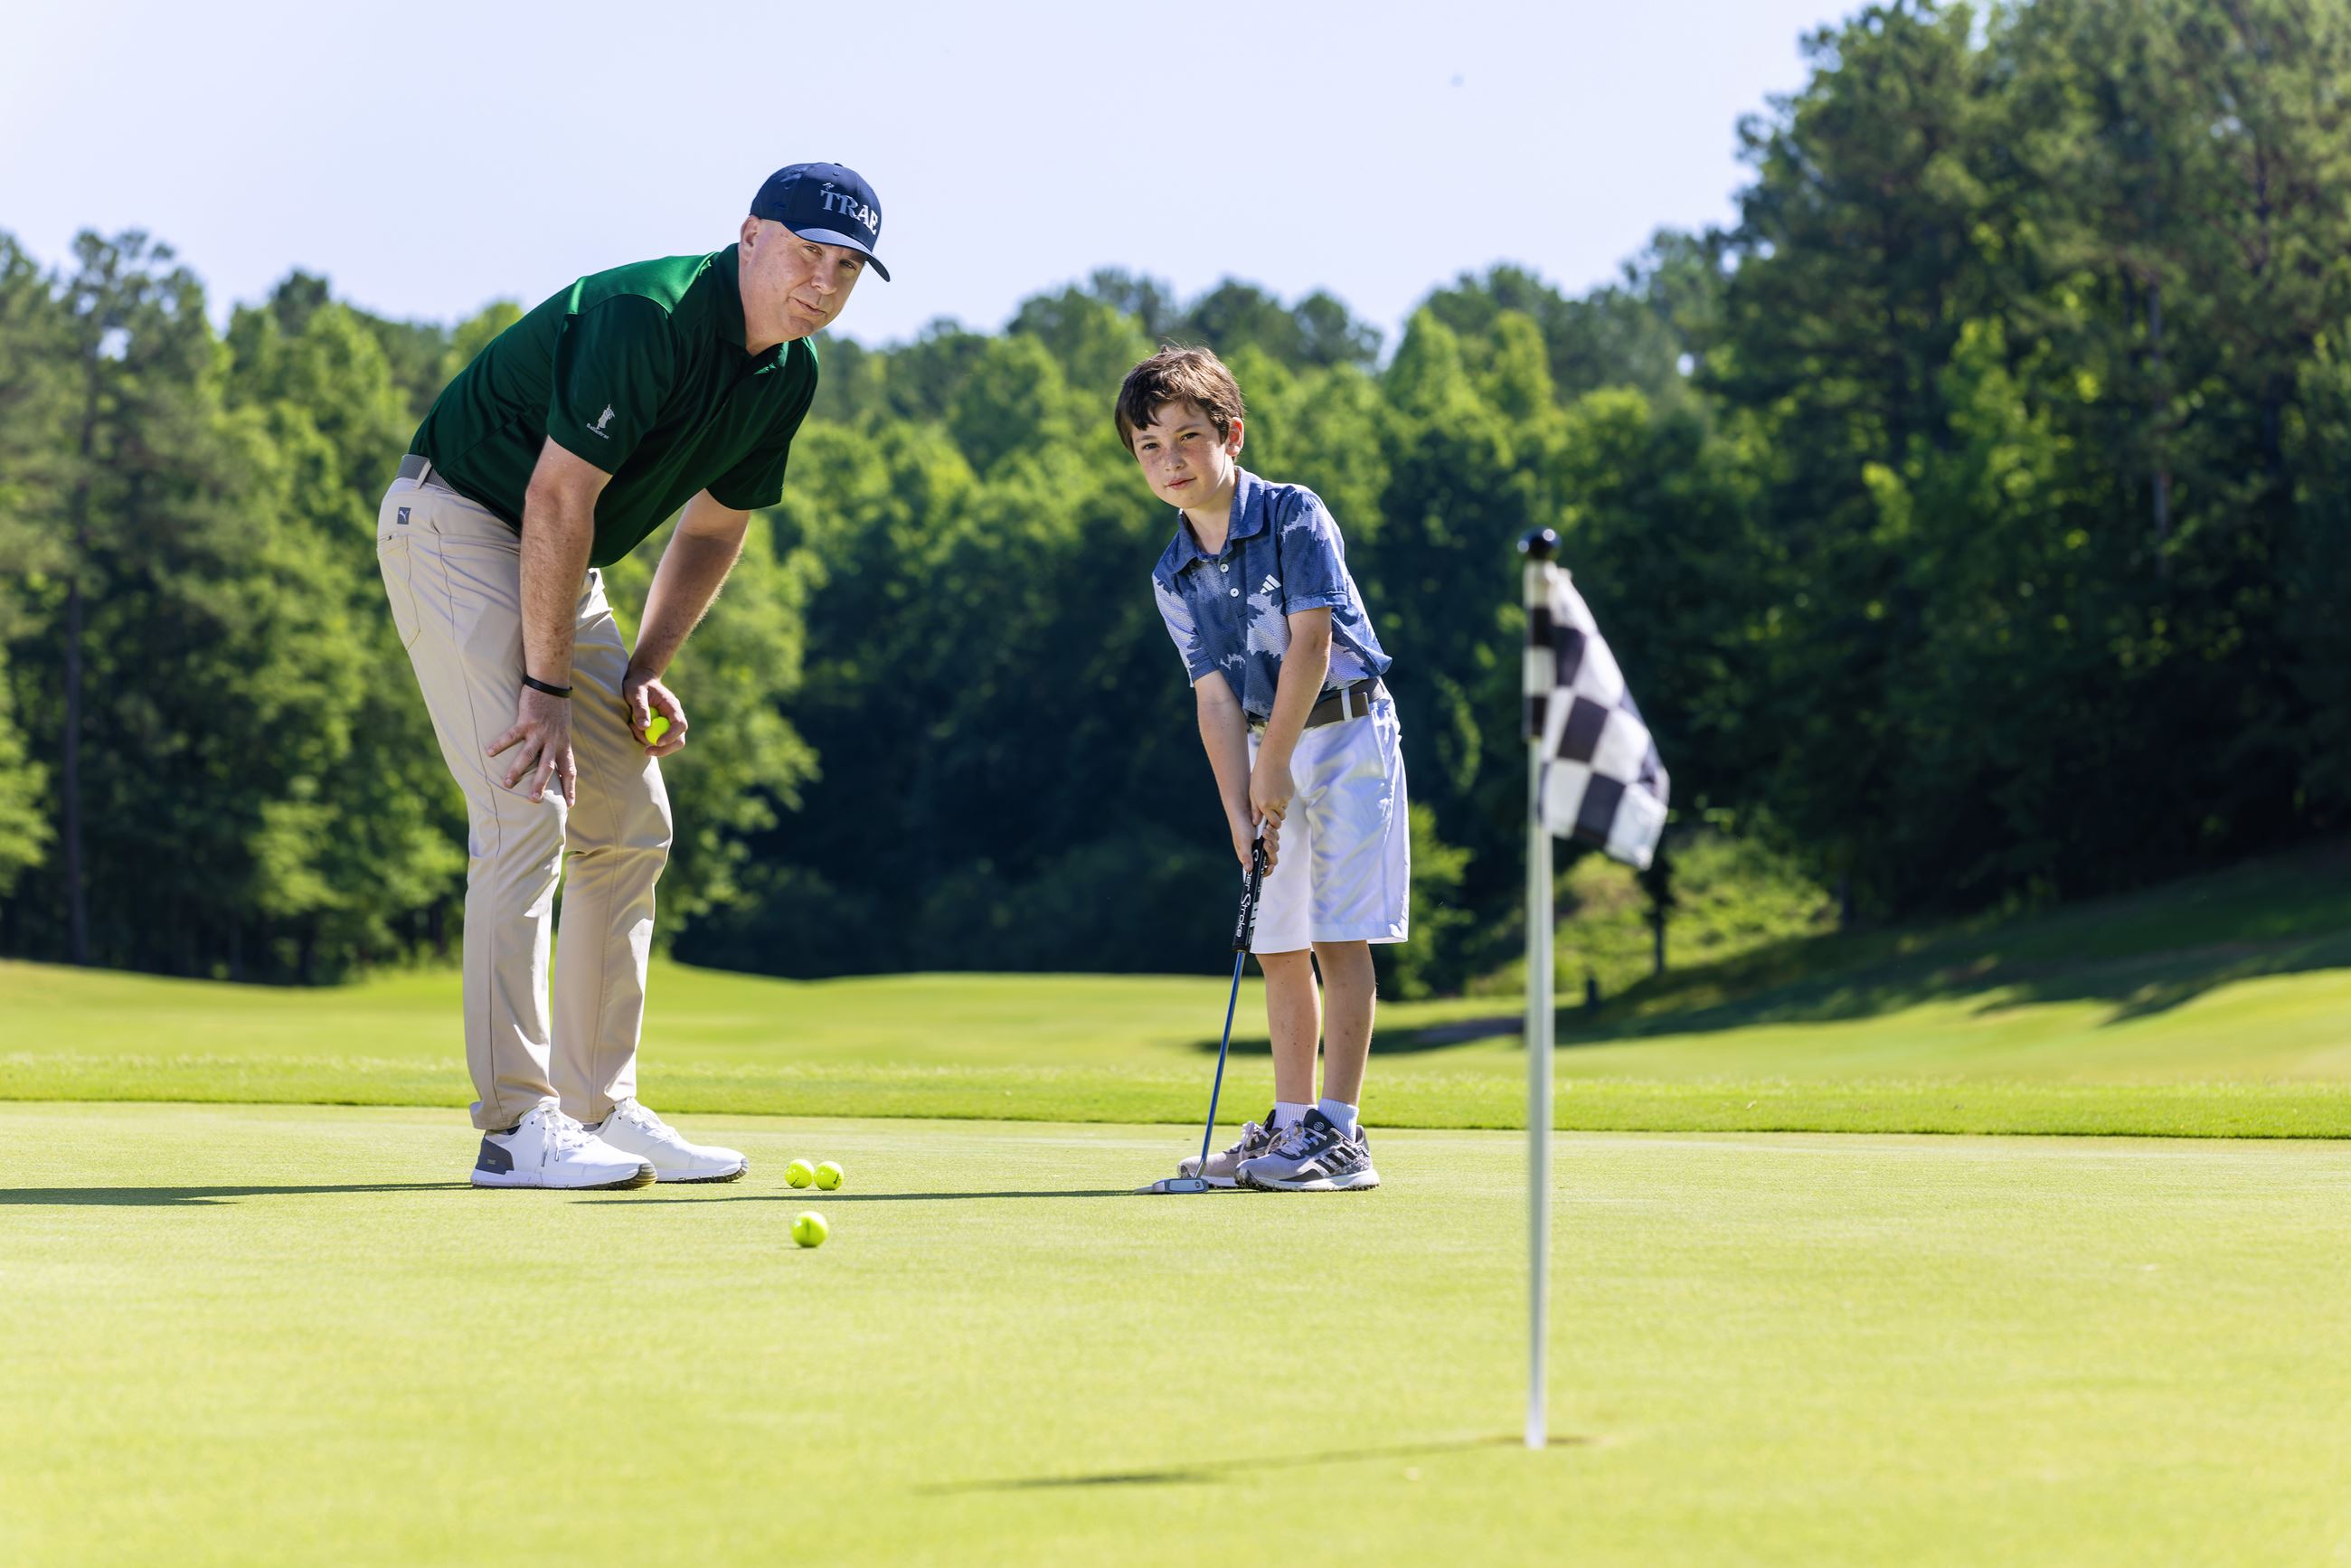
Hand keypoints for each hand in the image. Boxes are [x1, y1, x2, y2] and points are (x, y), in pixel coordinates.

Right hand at [487, 685, 574, 804]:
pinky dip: (500, 744)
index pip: (569, 769)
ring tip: (507, 784)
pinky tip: (489, 752)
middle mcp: (554, 740)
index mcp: (564, 744)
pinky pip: (512, 735)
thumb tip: (554, 757)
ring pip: (529, 755)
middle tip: (534, 801)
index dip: (570, 787)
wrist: (552, 683)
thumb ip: (559, 743)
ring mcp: (540, 731)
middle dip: (541, 785)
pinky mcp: (527, 721)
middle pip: (548, 767)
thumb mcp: (564, 728)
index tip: (570, 804)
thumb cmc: (556, 706)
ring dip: (517, 770)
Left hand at [622, 667, 687, 758]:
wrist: (638, 680)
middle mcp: (673, 718)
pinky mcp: (659, 730)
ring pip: (666, 744)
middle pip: (678, 740)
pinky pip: (654, 741)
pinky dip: (643, 739)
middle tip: (647, 752)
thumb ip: (640, 708)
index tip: (657, 742)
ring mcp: (667, 725)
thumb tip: (644, 727)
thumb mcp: (636, 692)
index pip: (680, 725)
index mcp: (672, 707)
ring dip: (648, 741)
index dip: (671, 736)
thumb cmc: (637, 684)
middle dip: (664, 749)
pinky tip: (633, 727)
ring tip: (631, 726)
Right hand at [1232, 814, 1279, 872]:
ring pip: (1274, 847)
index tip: (1270, 866)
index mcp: (1249, 856)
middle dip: (1270, 851)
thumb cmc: (1239, 825)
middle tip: (1266, 843)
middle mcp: (1257, 852)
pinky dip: (1273, 833)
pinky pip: (1275, 837)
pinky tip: (1268, 826)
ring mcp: (1263, 843)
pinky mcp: (1268, 835)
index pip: (1260, 870)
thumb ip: (1246, 855)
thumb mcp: (1242, 841)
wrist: (1244, 809)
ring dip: (1272, 839)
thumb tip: (1248, 869)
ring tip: (1265, 831)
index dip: (1267, 871)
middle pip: (1271, 859)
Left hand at [1249, 756, 1294, 827]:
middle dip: (1277, 815)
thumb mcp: (1253, 793)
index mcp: (1264, 805)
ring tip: (1272, 791)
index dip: (1272, 823)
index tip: (1270, 821)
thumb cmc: (1260, 775)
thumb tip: (1256, 822)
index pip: (1273, 822)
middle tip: (1271, 806)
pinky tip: (1278, 786)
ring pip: (1284, 807)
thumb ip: (1255, 809)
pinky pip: (1287, 799)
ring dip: (1280, 804)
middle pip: (1281, 817)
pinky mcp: (1291, 792)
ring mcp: (1285, 798)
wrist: (1273, 761)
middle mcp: (1276, 803)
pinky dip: (1283, 796)